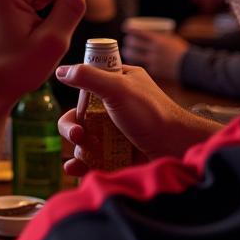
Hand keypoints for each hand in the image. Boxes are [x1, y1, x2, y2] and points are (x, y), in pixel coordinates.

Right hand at [55, 63, 217, 175]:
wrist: (178, 150)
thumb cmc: (153, 115)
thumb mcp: (118, 88)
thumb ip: (89, 77)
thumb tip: (61, 71)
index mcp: (119, 83)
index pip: (87, 83)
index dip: (77, 94)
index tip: (80, 105)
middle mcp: (116, 106)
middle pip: (80, 115)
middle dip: (71, 126)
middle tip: (77, 135)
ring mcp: (116, 132)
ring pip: (84, 138)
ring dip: (76, 147)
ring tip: (81, 157)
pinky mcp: (118, 154)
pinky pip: (92, 158)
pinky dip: (80, 164)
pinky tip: (74, 168)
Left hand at [122, 30, 189, 81]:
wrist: (190, 66)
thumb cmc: (182, 50)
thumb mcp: (172, 39)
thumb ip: (161, 37)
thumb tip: (149, 34)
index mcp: (159, 40)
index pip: (140, 33)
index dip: (131, 30)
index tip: (126, 28)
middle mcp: (154, 49)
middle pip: (134, 44)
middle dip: (128, 41)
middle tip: (127, 41)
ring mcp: (153, 60)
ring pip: (134, 55)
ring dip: (128, 52)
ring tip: (126, 51)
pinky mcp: (154, 70)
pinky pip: (140, 65)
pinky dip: (134, 62)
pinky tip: (131, 61)